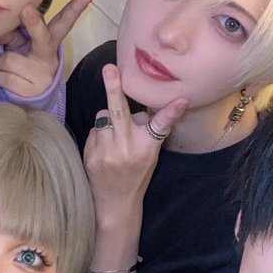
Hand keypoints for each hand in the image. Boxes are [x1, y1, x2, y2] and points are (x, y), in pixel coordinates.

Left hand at [0, 0, 94, 96]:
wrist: (33, 98)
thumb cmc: (25, 63)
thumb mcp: (22, 46)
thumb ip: (13, 34)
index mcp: (50, 40)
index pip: (64, 21)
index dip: (75, 7)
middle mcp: (49, 56)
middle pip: (41, 36)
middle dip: (34, 22)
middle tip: (26, 10)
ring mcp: (41, 74)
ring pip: (8, 59)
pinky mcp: (29, 90)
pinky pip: (1, 76)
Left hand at [83, 64, 187, 215]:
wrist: (115, 203)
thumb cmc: (136, 174)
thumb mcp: (150, 155)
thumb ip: (146, 132)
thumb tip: (140, 109)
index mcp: (147, 150)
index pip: (161, 126)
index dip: (171, 112)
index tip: (182, 99)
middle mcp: (127, 150)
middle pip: (119, 113)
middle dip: (114, 88)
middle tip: (110, 69)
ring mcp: (106, 152)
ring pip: (104, 116)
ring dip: (109, 119)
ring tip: (114, 137)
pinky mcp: (91, 154)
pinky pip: (95, 130)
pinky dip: (101, 133)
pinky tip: (105, 148)